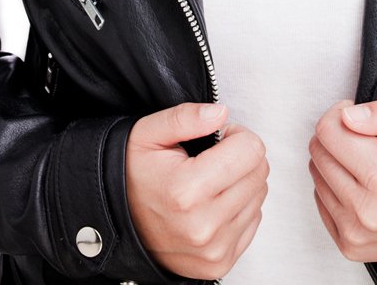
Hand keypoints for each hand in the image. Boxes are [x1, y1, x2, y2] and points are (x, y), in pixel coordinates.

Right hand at [125, 102, 268, 278]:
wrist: (117, 221)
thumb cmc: (134, 173)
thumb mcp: (150, 133)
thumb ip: (186, 117)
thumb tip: (221, 112)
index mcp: (187, 190)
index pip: (251, 150)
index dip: (235, 134)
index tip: (217, 137)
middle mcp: (203, 226)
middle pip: (259, 172)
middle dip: (241, 156)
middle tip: (213, 158)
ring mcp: (213, 250)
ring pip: (259, 196)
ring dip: (241, 181)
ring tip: (210, 180)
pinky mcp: (219, 264)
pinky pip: (253, 221)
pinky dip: (239, 206)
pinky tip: (213, 202)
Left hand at [309, 98, 376, 262]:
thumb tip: (346, 115)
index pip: (328, 131)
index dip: (341, 114)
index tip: (358, 117)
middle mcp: (366, 210)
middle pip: (318, 152)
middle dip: (337, 137)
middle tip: (366, 141)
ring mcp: (355, 232)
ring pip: (316, 175)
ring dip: (336, 162)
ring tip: (368, 165)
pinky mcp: (349, 245)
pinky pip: (320, 201)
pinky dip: (335, 187)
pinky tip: (362, 185)